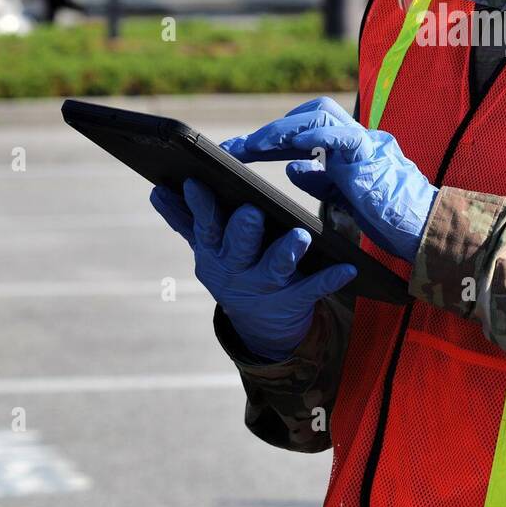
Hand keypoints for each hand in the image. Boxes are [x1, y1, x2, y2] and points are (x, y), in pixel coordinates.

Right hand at [150, 178, 355, 360]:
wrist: (259, 324)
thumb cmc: (235, 268)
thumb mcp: (207, 248)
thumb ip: (184, 220)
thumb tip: (157, 190)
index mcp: (215, 252)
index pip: (205, 225)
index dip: (200, 206)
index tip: (196, 182)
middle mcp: (236, 271)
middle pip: (237, 249)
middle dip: (242, 231)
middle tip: (251, 211)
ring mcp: (265, 288)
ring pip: (274, 269)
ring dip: (285, 253)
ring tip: (300, 235)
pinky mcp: (295, 301)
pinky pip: (314, 289)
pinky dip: (331, 279)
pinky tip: (348, 267)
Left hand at [222, 97, 437, 262]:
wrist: (426, 232)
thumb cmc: (391, 220)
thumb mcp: (345, 199)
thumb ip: (320, 180)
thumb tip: (291, 166)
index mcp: (352, 149)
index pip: (308, 130)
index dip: (273, 138)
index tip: (240, 151)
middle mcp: (360, 139)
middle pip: (312, 113)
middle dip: (273, 128)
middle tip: (237, 148)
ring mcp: (367, 143)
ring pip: (320, 116)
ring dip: (282, 130)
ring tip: (251, 147)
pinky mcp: (372, 157)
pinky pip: (340, 136)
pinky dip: (312, 136)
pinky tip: (287, 146)